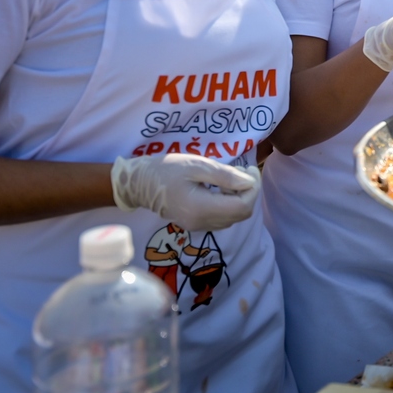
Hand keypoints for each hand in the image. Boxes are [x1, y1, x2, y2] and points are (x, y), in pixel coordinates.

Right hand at [110, 153, 259, 230]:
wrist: (139, 184)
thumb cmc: (166, 170)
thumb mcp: (197, 166)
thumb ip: (225, 176)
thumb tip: (249, 182)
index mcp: (201, 209)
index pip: (243, 206)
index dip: (253, 188)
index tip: (250, 169)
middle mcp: (201, 222)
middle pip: (241, 214)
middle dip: (249, 192)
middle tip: (242, 171)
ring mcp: (198, 226)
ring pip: (233, 217)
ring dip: (240, 197)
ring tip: (231, 177)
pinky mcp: (195, 223)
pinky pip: (222, 218)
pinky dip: (230, 203)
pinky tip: (221, 187)